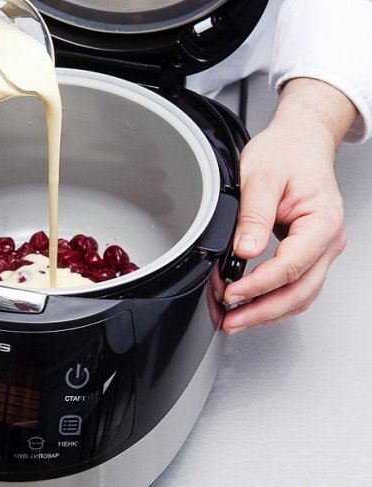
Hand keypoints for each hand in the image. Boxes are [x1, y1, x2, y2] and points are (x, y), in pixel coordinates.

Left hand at [222, 78, 357, 333]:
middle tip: (230, 321)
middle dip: (262, 312)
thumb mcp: (261, 177)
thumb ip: (254, 215)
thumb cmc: (286, 153)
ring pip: (299, 296)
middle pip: (299, 292)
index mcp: (321, 222)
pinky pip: (294, 285)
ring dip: (266, 312)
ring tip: (234, 319)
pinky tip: (247, 304)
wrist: (300, 142)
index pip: (290, 267)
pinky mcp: (308, 253)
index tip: (231, 293)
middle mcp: (327, 241)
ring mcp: (320, 250)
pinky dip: (270, 299)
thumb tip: (245, 250)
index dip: (258, 285)